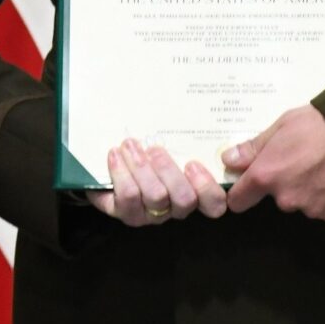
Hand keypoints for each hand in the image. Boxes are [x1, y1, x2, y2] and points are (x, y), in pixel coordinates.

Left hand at [87, 139, 227, 225]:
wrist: (109, 165)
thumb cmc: (146, 151)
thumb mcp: (169, 142)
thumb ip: (182, 137)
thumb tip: (188, 109)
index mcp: (194, 191)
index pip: (214, 203)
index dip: (208, 188)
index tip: (193, 163)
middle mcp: (176, 207)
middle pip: (185, 199)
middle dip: (169, 171)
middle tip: (155, 149)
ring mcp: (153, 214)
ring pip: (156, 197)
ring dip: (142, 168)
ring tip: (130, 145)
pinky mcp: (128, 214)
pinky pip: (128, 197)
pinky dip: (121, 173)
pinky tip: (115, 154)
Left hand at [222, 106, 324, 224]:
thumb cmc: (324, 124)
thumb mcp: (285, 124)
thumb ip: (255, 146)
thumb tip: (229, 160)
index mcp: (268, 175)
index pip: (239, 200)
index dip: (243, 193)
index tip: (250, 186)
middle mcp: (288, 199)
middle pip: (279, 199)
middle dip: (288, 185)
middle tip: (307, 161)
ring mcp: (315, 211)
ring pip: (307, 204)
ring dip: (313, 191)